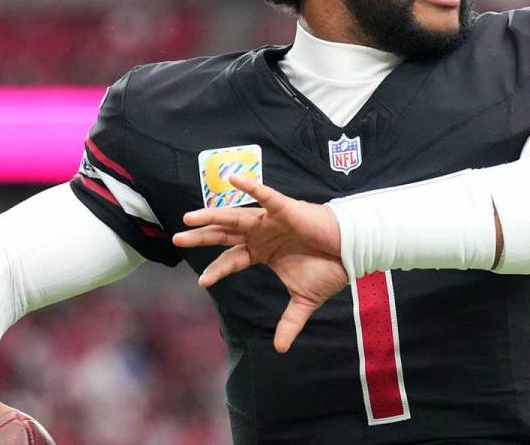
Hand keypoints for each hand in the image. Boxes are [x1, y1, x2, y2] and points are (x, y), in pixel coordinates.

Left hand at [173, 175, 347, 352]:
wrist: (353, 252)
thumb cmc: (329, 269)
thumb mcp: (304, 300)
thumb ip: (290, 322)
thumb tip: (281, 349)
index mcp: (263, 251)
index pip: (232, 259)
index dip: (217, 269)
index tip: (202, 282)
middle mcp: (262, 234)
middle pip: (224, 234)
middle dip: (201, 236)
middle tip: (176, 239)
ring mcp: (271, 221)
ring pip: (236, 217)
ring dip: (213, 216)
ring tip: (189, 218)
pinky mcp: (286, 210)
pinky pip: (266, 196)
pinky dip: (251, 187)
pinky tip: (234, 180)